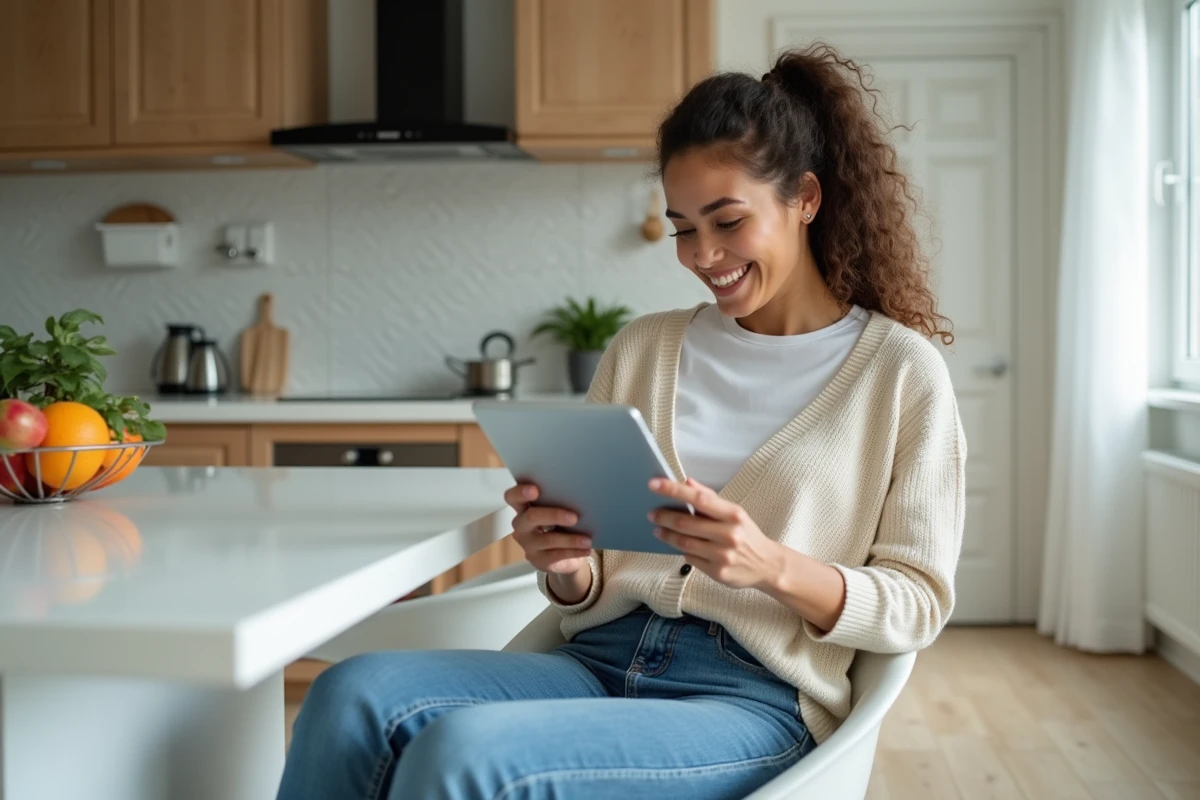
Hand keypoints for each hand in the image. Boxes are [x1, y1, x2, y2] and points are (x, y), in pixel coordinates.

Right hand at [505, 483, 592, 575]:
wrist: (565, 554)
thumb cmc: (560, 524)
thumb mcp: (558, 510)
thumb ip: (560, 502)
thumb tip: (579, 497)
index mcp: (523, 507)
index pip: (513, 497)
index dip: (520, 492)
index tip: (535, 490)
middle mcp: (521, 525)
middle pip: (530, 517)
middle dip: (553, 515)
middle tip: (574, 517)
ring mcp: (528, 544)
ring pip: (548, 539)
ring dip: (570, 539)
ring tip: (587, 539)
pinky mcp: (538, 560)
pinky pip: (556, 555)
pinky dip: (574, 551)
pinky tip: (586, 549)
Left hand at [648, 477, 781, 590]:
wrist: (767, 565)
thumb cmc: (747, 535)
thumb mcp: (735, 513)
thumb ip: (710, 497)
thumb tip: (686, 482)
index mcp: (734, 515)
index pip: (699, 499)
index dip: (674, 490)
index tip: (654, 484)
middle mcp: (729, 535)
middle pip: (686, 523)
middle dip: (664, 516)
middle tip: (651, 512)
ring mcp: (723, 556)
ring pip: (684, 543)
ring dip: (667, 535)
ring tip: (658, 528)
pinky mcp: (718, 573)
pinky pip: (690, 559)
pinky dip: (682, 551)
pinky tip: (678, 545)